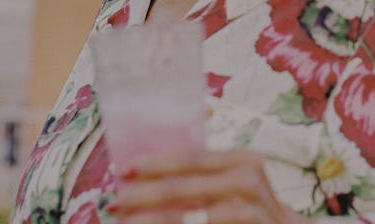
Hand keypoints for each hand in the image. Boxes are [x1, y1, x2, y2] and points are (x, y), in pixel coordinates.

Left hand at [108, 148, 310, 223]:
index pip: (194, 158)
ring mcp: (259, 206)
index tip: (124, 169)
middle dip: (148, 193)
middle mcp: (251, 176)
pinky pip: (217, 223)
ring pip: (201, 211)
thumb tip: (145, 183)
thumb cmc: (251, 217)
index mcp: (242, 161)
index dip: (157, 162)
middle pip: (190, 183)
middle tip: (115, 201)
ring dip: (161, 218)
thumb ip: (201, 184)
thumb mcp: (230, 194)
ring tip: (129, 222)